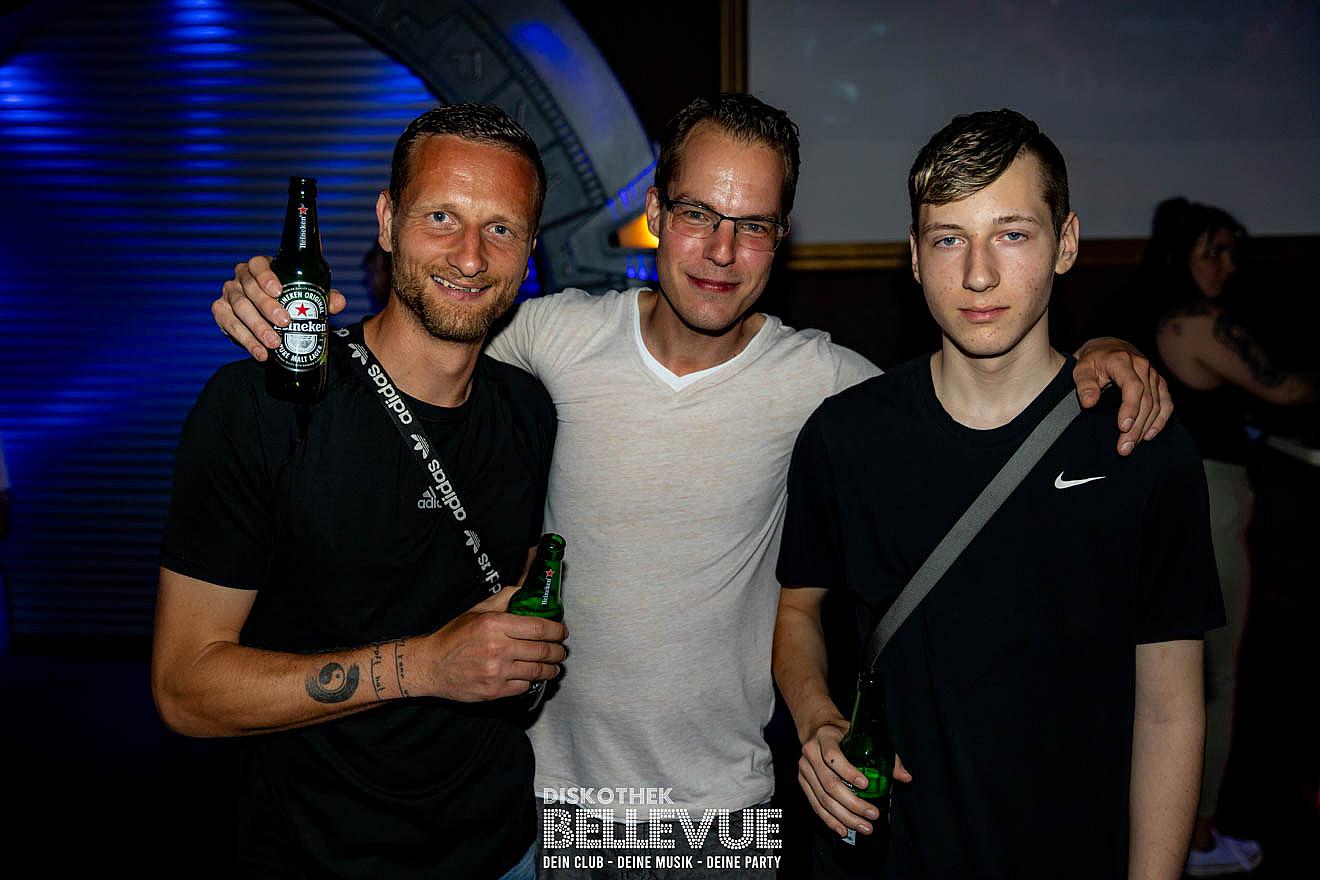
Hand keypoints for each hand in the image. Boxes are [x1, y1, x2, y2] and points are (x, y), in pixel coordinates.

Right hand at [213, 255, 347, 360]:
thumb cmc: (289, 301)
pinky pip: (228, 324)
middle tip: (284, 323)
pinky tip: (260, 352)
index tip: (279, 291)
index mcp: (260, 267)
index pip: (258, 264)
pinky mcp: (220, 311)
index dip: (266, 276)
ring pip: (239, 308)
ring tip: (274, 344)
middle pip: (249, 288)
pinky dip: (245, 340)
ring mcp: (229, 294)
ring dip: (256, 327)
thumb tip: (338, 302)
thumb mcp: (307, 297)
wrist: (269, 318)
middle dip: (266, 306)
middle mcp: (241, 278)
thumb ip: (323, 298)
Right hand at [414, 586, 567, 701]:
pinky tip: (532, 675)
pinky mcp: (494, 690)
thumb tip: (526, 589)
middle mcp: (498, 648)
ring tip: (553, 666)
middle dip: (558, 651)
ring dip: (551, 669)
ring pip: (537, 671)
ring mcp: (497, 672)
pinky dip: (531, 680)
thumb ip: (504, 598)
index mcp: (495, 625)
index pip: (539, 628)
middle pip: (543, 651)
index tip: (562, 632)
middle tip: (561, 650)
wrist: (431, 665)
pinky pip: (523, 686)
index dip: (557, 631)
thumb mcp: (477, 611)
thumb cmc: (454, 637)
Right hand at [798, 719, 912, 838]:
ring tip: (863, 826)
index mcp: (825, 737)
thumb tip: (905, 777)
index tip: (866, 785)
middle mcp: (811, 753)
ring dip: (844, 816)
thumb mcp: (863, 736)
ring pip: (823, 798)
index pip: (833, 756)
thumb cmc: (844, 733)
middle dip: (852, 803)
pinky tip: (843, 829)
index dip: (848, 772)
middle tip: (873, 814)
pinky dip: (829, 820)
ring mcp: (804, 769)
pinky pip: (815, 805)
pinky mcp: (802, 782)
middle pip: (830, 783)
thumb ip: (885, 756)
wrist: (817, 729)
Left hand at [1072, 338, 1172, 455]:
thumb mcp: (1081, 369)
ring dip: (1146, 427)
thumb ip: (1084, 385)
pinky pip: (1166, 402)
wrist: (1107, 347)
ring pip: (1157, 404)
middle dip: (1136, 426)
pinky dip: (1161, 419)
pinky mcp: (1159, 382)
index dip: (1130, 408)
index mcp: (1123, 361)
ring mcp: (1153, 374)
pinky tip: (1149, 434)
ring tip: (1132, 445)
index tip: (1123, 428)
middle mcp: (1143, 366)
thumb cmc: (1092, 361)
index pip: (1132, 386)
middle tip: (1124, 447)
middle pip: (1146, 400)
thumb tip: (1089, 403)